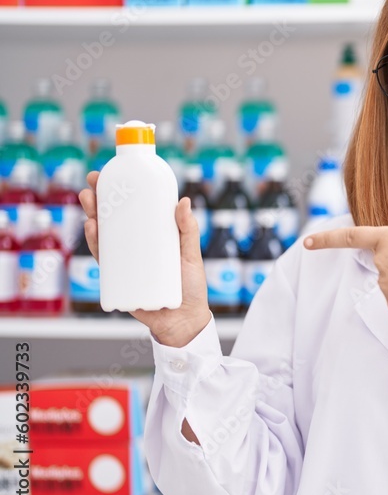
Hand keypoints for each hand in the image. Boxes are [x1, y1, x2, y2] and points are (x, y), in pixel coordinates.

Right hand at [79, 171, 211, 347]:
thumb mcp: (191, 255)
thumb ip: (188, 231)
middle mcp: (134, 245)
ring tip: (90, 203)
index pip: (132, 208)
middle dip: (98, 200)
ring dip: (92, 217)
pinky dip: (95, 243)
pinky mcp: (118, 277)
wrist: (182, 320)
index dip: (118, 191)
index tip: (109, 173)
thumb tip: (184, 201)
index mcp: (151, 235)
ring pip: (103, 235)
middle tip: (92, 185)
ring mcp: (125, 260)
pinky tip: (92, 228)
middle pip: (112, 218)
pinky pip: (102, 258)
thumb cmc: (190, 287)